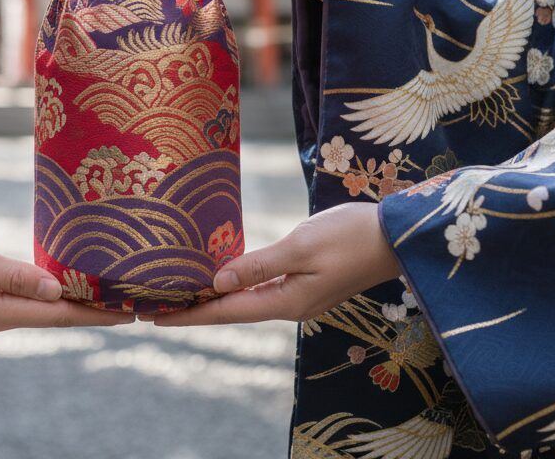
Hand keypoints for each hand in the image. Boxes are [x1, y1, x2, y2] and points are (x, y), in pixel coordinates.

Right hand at [0, 221, 131, 330]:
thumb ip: (16, 276)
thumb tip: (56, 291)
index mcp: (0, 311)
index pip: (61, 315)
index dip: (98, 314)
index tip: (130, 312)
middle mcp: (1, 315)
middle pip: (58, 314)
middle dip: (95, 309)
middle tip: (132, 299)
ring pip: (46, 306)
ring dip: (77, 299)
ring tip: (110, 290)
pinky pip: (29, 295)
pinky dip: (54, 289)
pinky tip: (68, 279)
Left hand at [154, 203, 400, 325]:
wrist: (399, 236)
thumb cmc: (351, 237)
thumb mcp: (301, 246)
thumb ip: (258, 264)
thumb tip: (217, 281)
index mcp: (286, 301)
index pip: (226, 311)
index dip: (190, 314)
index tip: (155, 318)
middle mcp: (290, 304)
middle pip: (232, 310)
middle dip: (196, 309)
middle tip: (158, 306)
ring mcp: (301, 295)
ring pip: (247, 300)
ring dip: (215, 297)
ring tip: (183, 292)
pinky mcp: (309, 281)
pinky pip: (263, 288)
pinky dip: (238, 284)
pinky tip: (225, 276)